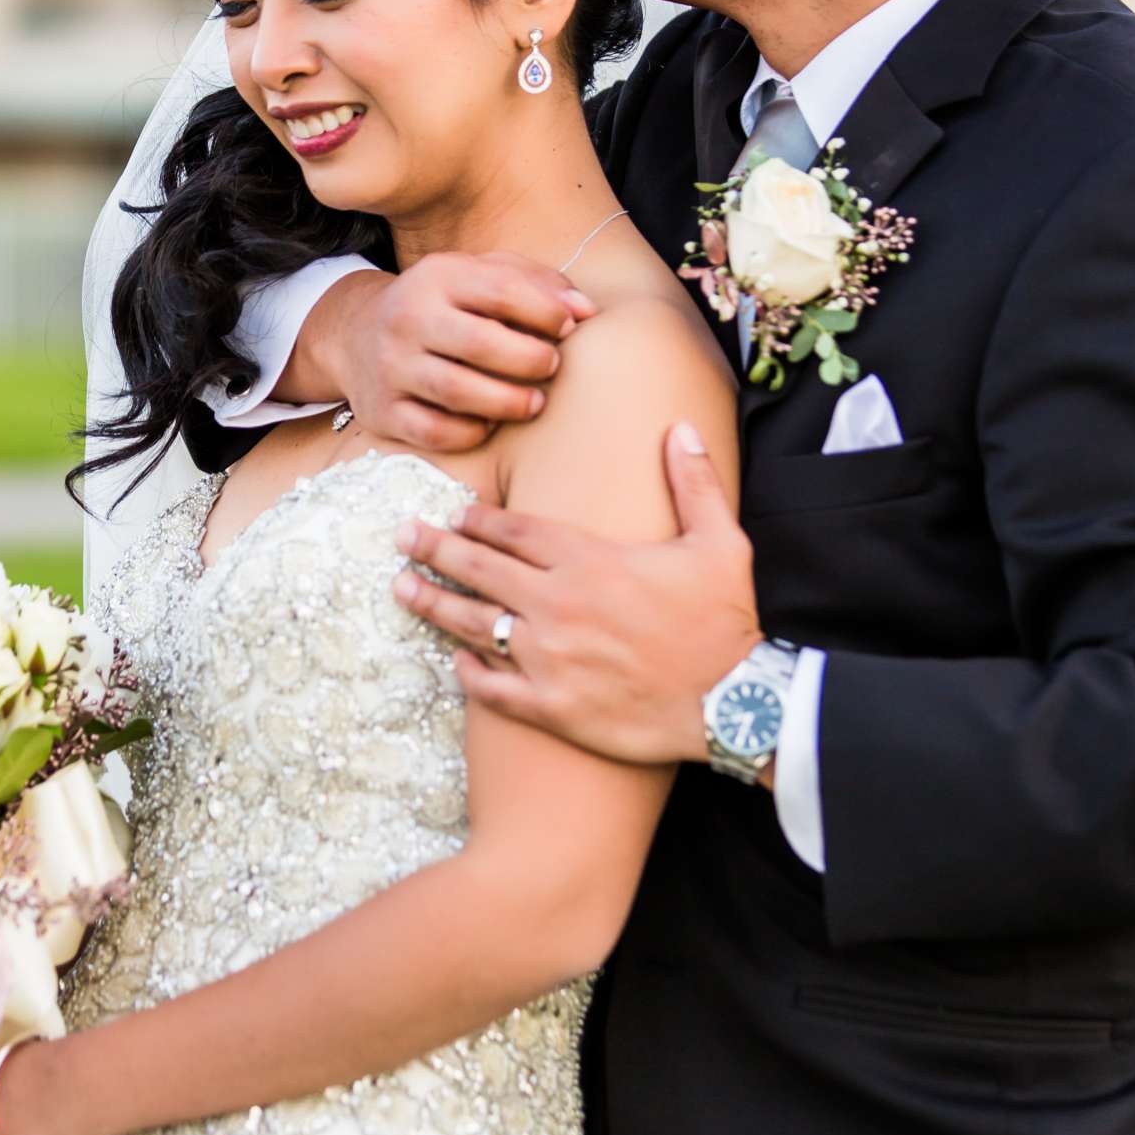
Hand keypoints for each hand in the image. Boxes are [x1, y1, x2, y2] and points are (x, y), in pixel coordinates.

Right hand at [310, 255, 595, 454]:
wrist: (356, 334)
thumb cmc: (444, 306)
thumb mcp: (479, 277)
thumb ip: (536, 284)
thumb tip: (585, 312)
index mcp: (436, 276)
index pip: (500, 289)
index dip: (545, 311)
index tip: (568, 327)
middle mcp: (407, 318)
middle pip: (480, 344)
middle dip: (530, 359)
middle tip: (551, 367)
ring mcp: (391, 367)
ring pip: (457, 391)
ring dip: (508, 402)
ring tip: (534, 402)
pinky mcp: (383, 411)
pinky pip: (434, 432)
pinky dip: (471, 432)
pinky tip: (490, 424)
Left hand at [393, 422, 759, 763]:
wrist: (735, 705)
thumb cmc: (725, 622)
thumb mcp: (720, 542)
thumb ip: (693, 482)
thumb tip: (679, 428)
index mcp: (589, 560)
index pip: (514, 530)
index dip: (478, 519)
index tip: (455, 513)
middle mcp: (556, 605)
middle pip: (477, 568)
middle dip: (434, 548)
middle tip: (402, 536)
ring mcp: (547, 658)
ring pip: (470, 623)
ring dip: (430, 602)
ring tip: (399, 588)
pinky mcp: (550, 706)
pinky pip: (491, 688)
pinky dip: (468, 671)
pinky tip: (453, 660)